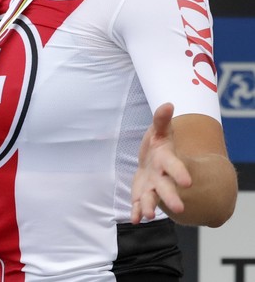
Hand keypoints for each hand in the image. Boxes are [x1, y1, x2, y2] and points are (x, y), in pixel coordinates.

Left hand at [130, 102, 191, 223]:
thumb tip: (168, 104)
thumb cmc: (158, 144)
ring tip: (149, 216)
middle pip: (167, 187)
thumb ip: (162, 120)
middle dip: (171, 197)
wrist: (154, 161)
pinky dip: (137, 211)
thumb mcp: (159, 131)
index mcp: (167, 160)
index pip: (174, 166)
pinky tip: (134, 219)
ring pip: (152, 198)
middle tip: (178, 209)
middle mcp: (162, 176)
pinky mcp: (142, 193)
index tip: (187, 182)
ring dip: (150, 207)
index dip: (180, 173)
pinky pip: (139, 203)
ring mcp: (153, 186)